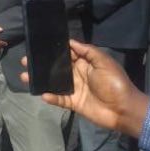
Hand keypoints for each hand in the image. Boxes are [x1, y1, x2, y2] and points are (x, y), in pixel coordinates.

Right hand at [19, 40, 148, 138]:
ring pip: (52, 83)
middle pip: (55, 68)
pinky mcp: (73, 103)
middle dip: (40, 64)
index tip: (38, 46)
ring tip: (25, 76)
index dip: (53, 51)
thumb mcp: (104, 62)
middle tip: (25, 61)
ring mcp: (74, 89)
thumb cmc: (115, 83)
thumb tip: (69, 41)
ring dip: (40, 80)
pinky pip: (58, 99)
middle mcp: (76, 75)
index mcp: (84, 63)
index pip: (66, 54)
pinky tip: (42, 94)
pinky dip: (50, 97)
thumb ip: (87, 51)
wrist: (124, 109)